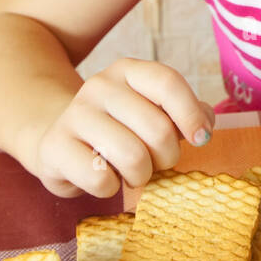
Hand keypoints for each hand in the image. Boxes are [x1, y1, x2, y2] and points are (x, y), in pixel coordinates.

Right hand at [31, 58, 216, 198]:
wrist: (58, 141)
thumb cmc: (119, 129)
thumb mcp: (152, 113)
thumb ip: (184, 114)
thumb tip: (205, 125)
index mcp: (128, 71)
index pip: (167, 83)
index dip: (190, 114)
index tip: (202, 139)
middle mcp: (99, 86)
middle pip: (158, 129)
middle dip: (166, 158)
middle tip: (155, 163)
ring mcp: (74, 115)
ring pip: (132, 156)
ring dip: (140, 175)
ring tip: (130, 172)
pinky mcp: (54, 148)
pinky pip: (101, 179)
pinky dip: (110, 189)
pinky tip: (103, 179)